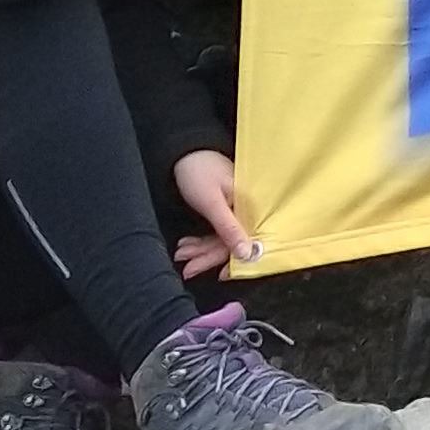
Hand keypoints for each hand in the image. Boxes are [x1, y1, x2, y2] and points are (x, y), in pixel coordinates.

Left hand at [171, 151, 256, 276]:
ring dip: (200, 250)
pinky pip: (215, 232)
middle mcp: (245, 209)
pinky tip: (186, 246)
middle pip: (230, 242)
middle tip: (187, 269)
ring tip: (180, 255)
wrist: (185, 153)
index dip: (232, 260)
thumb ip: (229, 229)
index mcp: (249, 205)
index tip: (218, 276)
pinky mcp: (223, 211)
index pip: (244, 240)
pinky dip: (199, 241)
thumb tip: (248, 254)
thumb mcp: (212, 203)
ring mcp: (234, 210)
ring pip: (219, 239)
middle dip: (206, 256)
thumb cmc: (199, 173)